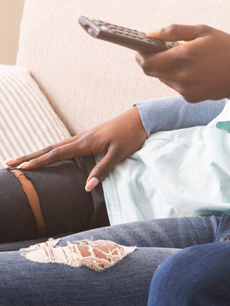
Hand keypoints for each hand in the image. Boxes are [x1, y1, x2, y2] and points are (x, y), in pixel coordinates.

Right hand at [5, 107, 146, 191]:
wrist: (141, 118)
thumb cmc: (131, 136)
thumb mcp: (119, 154)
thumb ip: (102, 170)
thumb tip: (86, 187)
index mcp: (84, 143)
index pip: (56, 154)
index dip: (39, 162)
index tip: (22, 168)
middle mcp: (80, 138)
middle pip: (50, 148)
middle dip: (30, 156)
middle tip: (10, 164)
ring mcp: (84, 136)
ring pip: (56, 146)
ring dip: (38, 153)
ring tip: (23, 160)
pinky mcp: (89, 137)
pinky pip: (65, 145)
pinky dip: (52, 150)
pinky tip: (50, 154)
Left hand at [137, 24, 229, 102]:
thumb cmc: (227, 49)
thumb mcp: (204, 31)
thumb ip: (174, 31)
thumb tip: (150, 34)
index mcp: (183, 55)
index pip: (146, 60)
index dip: (140, 54)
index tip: (141, 47)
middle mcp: (181, 75)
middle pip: (150, 71)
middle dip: (149, 61)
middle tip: (157, 52)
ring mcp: (185, 88)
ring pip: (162, 78)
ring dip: (165, 68)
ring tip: (181, 59)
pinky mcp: (190, 97)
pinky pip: (175, 86)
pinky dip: (178, 78)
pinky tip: (193, 71)